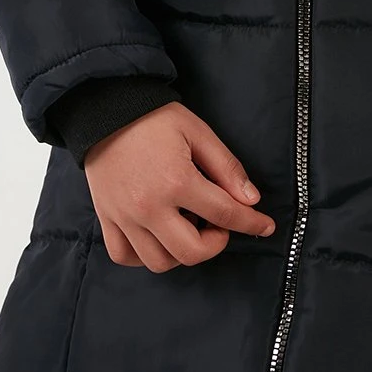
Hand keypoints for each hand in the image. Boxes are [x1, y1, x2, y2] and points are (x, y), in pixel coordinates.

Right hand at [84, 101, 274, 271]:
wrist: (106, 110)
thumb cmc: (154, 119)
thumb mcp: (198, 132)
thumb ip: (227, 168)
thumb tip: (251, 200)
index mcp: (177, 181)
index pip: (225, 214)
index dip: (251, 223)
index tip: (265, 226)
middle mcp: (149, 207)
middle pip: (191, 252)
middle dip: (215, 244)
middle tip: (218, 225)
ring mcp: (125, 217)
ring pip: (159, 262)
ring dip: (181, 252)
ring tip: (187, 227)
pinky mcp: (106, 219)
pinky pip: (125, 257)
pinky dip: (144, 256)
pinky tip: (158, 237)